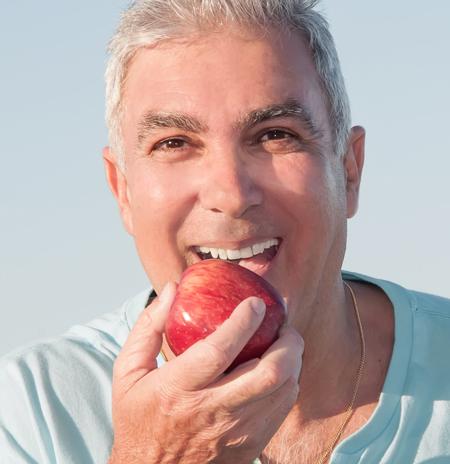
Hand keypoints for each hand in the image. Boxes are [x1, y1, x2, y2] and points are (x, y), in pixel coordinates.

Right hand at [109, 281, 303, 463]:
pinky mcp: (249, 446)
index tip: (256, 302)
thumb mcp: (129, 371)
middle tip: (284, 325)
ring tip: (285, 343)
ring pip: (282, 391)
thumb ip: (148, 327)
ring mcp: (234, 433)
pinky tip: (280, 370)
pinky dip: (289, 383)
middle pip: (267, 374)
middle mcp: (210, 411)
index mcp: (177, 389)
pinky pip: (282, 409)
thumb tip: (171, 290)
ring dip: (293, 361)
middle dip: (287, 342)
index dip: (243, 322)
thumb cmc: (140, 418)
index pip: (218, 350)